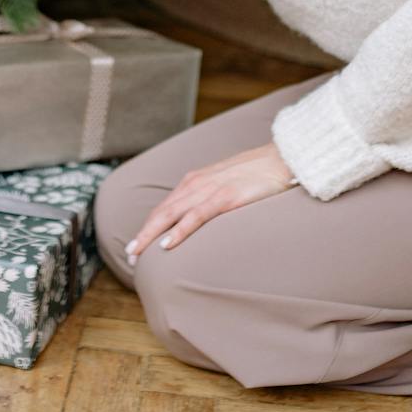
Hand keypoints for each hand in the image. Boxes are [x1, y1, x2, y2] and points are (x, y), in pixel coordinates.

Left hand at [123, 143, 295, 264]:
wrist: (282, 158)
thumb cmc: (256, 174)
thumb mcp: (225, 185)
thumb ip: (209, 198)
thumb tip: (198, 218)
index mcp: (195, 181)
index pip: (165, 207)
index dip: (148, 226)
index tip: (137, 245)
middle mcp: (196, 183)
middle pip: (162, 212)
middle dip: (143, 233)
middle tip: (130, 254)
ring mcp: (210, 189)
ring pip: (171, 214)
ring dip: (152, 235)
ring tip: (138, 252)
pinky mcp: (225, 197)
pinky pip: (196, 216)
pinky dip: (179, 231)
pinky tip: (168, 244)